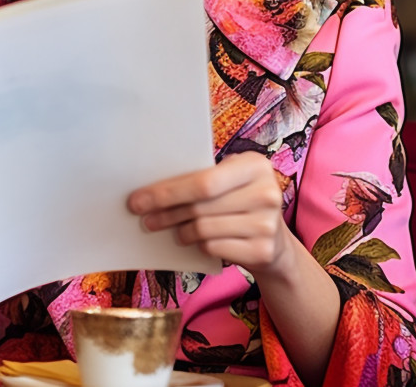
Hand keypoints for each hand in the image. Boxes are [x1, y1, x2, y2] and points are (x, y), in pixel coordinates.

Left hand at [128, 152, 291, 275]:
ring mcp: (267, 224)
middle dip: (166, 213)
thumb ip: (203, 179)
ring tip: (170, 231)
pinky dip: (198, 245)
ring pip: (204, 229)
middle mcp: (267, 193)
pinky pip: (214, 247)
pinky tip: (193, 241)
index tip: (138, 200)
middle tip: (144, 218)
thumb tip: (150, 191)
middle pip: (200, 206)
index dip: (168, 192)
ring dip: (179, 231)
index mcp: (255, 165)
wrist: (276, 242)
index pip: (203, 181)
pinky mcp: (263, 251)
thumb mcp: (231, 181)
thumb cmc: (241, 202)